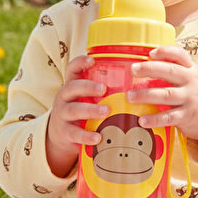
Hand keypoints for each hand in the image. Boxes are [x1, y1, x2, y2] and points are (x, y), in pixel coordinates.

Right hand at [45, 55, 107, 177]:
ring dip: (90, 110)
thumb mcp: (86, 97)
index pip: (72, 69)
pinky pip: (74, 133)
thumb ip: (102, 90)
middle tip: (103, 88)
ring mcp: (62, 115)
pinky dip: (86, 135)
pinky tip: (98, 137)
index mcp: (72, 85)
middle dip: (87, 87)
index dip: (79, 63)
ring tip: (106, 111)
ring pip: (73, 109)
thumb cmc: (81, 110)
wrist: (60, 134)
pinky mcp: (65, 132)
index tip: (92, 60)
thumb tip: (136, 82)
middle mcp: (64, 97)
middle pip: (71, 87)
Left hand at [128, 46, 197, 151]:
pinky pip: (168, 117)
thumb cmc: (197, 93)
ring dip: (146, 95)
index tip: (151, 53)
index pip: (180, 55)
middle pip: (170, 72)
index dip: (166, 52)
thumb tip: (147, 62)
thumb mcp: (192, 76)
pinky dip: (154, 119)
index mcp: (191, 70)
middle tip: (133, 70)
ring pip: (166, 95)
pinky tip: (142, 120)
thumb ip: (175, 69)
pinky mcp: (186, 116)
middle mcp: (191, 82)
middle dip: (150, 69)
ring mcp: (189, 99)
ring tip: (130, 96)